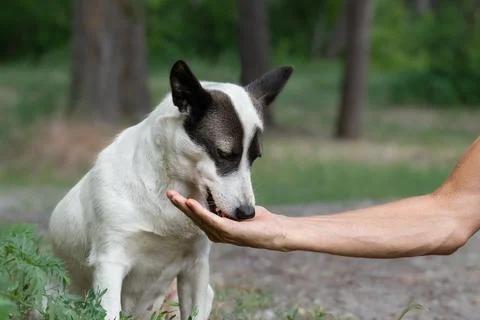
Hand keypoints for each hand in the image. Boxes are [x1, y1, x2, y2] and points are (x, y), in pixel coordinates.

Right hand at [166, 190, 288, 249]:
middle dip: (180, 205)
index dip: (185, 205)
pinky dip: (199, 211)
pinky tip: (190, 203)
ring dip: (186, 207)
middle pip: (194, 218)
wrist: (276, 231)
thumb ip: (227, 208)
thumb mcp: (239, 212)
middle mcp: (216, 234)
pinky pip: (210, 220)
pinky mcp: (228, 231)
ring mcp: (221, 234)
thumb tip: (219, 199)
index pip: (197, 216)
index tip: (175, 194)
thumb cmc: (260, 221)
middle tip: (168, 193)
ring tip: (175, 197)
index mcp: (217, 229)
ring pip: (199, 218)